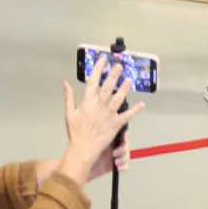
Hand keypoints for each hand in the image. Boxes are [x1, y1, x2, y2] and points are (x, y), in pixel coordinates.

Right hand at [60, 63, 141, 179]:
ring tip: (129, 80)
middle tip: (120, 65)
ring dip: (125, 88)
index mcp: (87, 102)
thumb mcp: (68, 113)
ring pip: (119, 97)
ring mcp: (109, 114)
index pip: (93, 81)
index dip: (98, 68)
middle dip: (114, 74)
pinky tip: (142, 104)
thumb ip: (69, 97)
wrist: (82, 149)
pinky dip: (135, 110)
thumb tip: (66, 82)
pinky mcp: (116, 124)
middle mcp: (99, 106)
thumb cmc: (75, 132)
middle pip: (108, 86)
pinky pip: (127, 115)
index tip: (103, 59)